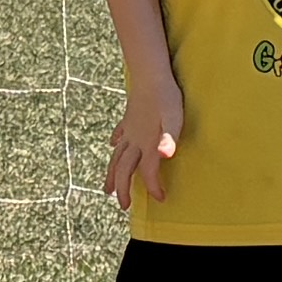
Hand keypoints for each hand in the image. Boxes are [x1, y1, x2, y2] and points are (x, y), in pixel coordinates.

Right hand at [103, 82, 182, 213]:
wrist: (151, 75)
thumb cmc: (167, 97)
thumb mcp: (174, 118)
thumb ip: (169, 139)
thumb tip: (166, 156)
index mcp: (146, 144)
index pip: (147, 173)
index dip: (153, 187)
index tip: (160, 199)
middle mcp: (134, 141)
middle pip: (124, 170)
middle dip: (123, 189)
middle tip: (123, 206)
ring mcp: (129, 130)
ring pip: (116, 157)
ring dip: (111, 174)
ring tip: (107, 189)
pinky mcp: (129, 118)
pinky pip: (119, 136)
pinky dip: (115, 143)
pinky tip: (113, 145)